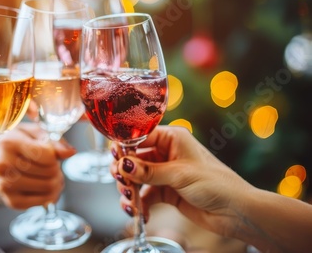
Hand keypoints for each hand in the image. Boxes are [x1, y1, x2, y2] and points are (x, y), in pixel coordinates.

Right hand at [0, 122, 76, 208]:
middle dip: (56, 168)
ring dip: (56, 181)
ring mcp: (5, 187)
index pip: (47, 155)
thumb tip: (70, 152)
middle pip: (49, 171)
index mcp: (7, 145)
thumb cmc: (14, 145)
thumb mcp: (32, 133)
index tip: (47, 152)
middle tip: (50, 165)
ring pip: (48, 186)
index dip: (54, 154)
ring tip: (49, 175)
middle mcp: (3, 167)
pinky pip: (44, 201)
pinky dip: (50, 194)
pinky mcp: (12, 202)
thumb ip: (53, 140)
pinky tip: (44, 187)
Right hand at [111, 125, 253, 236]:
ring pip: (136, 178)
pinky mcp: (165, 191)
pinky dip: (139, 204)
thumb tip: (123, 165)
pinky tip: (139, 213)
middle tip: (122, 183)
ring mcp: (165, 173)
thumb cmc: (217, 184)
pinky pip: (144, 195)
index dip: (125, 146)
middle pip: (134, 158)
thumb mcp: (180, 174)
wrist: (236, 212)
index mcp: (172, 139)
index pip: (140, 136)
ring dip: (129, 190)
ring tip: (130, 203)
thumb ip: (149, 171)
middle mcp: (166, 153)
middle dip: (124, 172)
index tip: (115, 158)